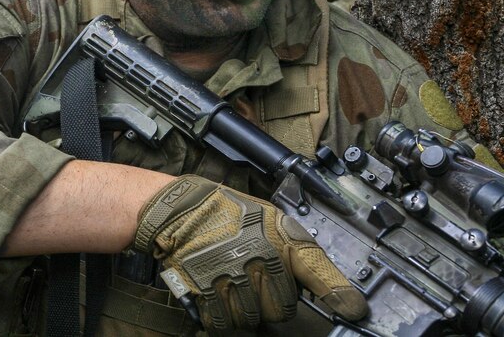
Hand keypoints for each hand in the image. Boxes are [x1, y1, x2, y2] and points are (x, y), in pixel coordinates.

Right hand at [134, 174, 366, 333]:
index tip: (354, 311)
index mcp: (274, 240)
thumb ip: (304, 255)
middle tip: (258, 281)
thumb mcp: (274, 222)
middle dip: (273, 301)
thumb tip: (342, 294)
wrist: (182, 211)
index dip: (338, 294)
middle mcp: (254, 260)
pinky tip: (221, 295)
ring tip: (236, 284)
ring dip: (247, 310)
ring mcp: (227, 278)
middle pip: (282, 309)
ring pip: (253, 320)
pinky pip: (224, 324)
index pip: (315, 272)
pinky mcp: (203, 292)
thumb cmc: (230, 215)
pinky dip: (224, 316)